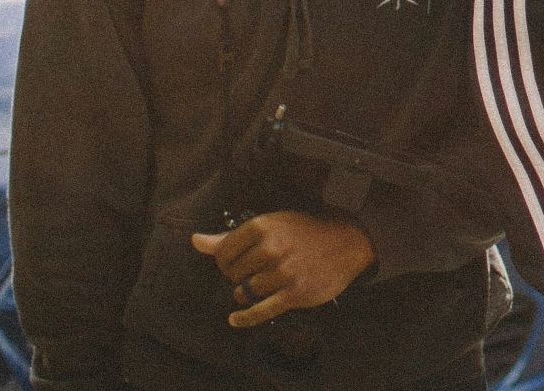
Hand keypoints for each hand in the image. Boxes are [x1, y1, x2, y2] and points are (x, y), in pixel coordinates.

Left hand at [190, 210, 374, 327]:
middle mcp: (271, 248)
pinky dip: (244, 318)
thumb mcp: (271, 224)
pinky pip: (260, 311)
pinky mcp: (294, 293)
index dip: (225, 262)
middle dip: (237, 276)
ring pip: (245, 292)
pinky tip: (235, 319)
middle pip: (232, 274)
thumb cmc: (305, 231)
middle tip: (252, 273)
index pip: (223, 253)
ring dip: (246, 293)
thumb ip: (230, 236)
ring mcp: (283, 272)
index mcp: (262, 227)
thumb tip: (195, 241)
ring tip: (258, 286)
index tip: (235, 263)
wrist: (347, 241)